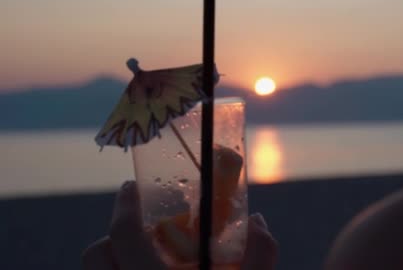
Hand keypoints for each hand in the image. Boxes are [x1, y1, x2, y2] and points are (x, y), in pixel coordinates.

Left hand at [82, 181, 277, 268]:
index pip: (123, 235)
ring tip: (145, 249)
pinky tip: (148, 269)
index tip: (132, 185)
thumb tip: (257, 220)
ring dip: (116, 254)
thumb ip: (260, 255)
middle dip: (114, 230)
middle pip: (96, 254)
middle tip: (140, 219)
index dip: (124, 206)